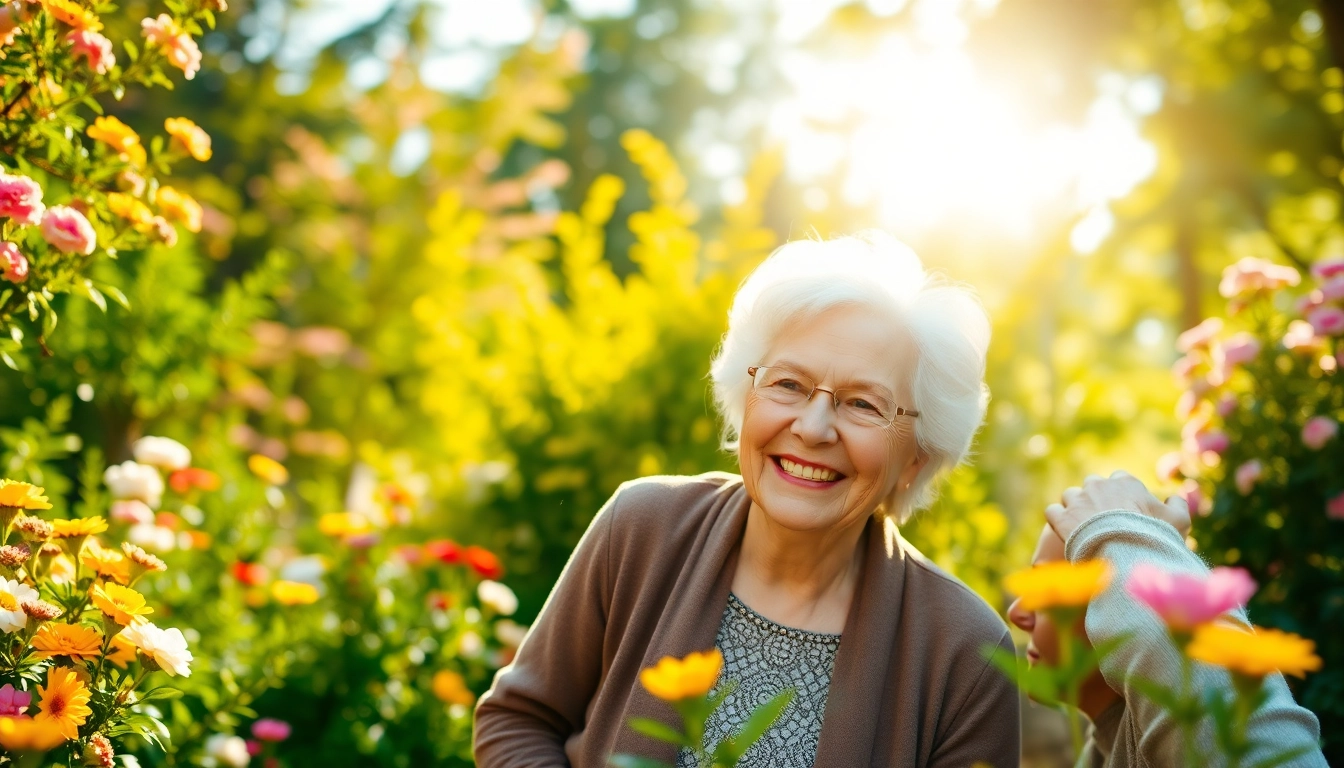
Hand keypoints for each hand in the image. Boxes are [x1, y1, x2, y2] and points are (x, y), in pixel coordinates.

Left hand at [1045, 470, 1190, 542]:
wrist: (1125, 554)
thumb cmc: (1154, 536)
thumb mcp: (1179, 521)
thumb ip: (1177, 505)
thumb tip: (1173, 498)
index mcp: (1125, 482)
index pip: (1119, 480)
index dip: (1120, 495)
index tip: (1123, 510)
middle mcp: (1098, 485)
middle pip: (1092, 486)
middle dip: (1095, 499)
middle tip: (1100, 520)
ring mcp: (1077, 500)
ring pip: (1070, 496)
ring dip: (1074, 508)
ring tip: (1080, 526)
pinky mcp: (1061, 516)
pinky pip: (1052, 511)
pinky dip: (1057, 520)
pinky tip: (1063, 530)